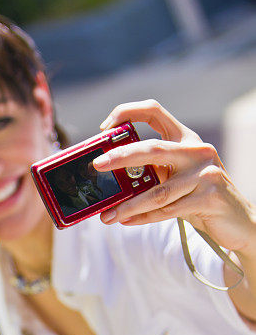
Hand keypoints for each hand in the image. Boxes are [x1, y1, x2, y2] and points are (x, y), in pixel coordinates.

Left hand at [93, 99, 255, 256]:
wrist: (237, 222)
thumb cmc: (199, 198)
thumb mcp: (177, 178)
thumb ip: (154, 171)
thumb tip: (113, 178)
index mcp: (186, 139)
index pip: (154, 112)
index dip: (127, 113)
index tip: (104, 128)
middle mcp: (197, 151)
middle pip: (152, 148)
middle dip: (121, 157)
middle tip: (97, 166)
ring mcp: (205, 174)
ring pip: (158, 191)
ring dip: (128, 205)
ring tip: (107, 216)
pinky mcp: (209, 198)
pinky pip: (168, 210)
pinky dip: (144, 217)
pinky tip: (127, 221)